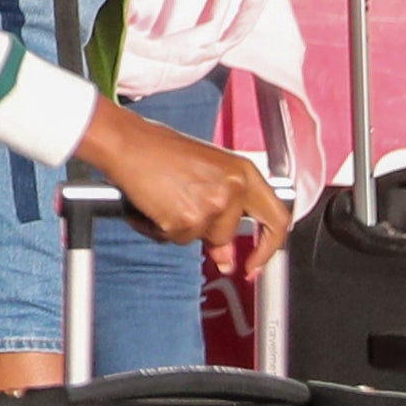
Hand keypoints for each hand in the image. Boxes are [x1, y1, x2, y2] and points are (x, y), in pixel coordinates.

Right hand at [76, 99, 290, 271]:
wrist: (129, 144)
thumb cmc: (161, 149)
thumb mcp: (206, 174)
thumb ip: (225, 211)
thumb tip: (226, 257)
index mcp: (244, 172)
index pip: (277, 218)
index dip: (269, 247)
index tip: (257, 262)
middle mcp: (233, 189)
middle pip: (230, 234)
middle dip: (209, 237)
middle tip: (189, 224)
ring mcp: (211, 206)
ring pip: (200, 239)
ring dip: (181, 227)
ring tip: (165, 198)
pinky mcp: (185, 220)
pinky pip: (175, 238)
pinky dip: (161, 228)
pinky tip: (154, 204)